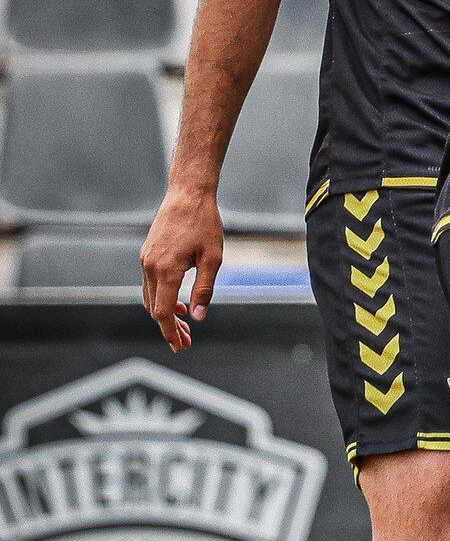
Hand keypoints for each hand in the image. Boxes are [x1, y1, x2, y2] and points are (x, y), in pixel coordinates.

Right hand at [140, 186, 222, 350]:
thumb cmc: (205, 224)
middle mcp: (150, 267)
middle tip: (185, 343)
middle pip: (153, 308)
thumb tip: (199, 317)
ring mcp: (145, 260)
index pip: (162, 312)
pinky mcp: (147, 254)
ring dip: (164, 313)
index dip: (171, 332)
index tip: (180, 346)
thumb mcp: (213, 259)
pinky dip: (161, 297)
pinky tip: (178, 302)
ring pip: (149, 297)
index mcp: (165, 270)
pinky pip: (150, 284)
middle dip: (169, 327)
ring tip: (184, 325)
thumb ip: (205, 289)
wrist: (187, 194)